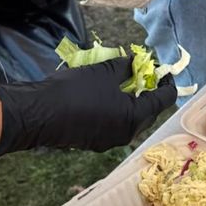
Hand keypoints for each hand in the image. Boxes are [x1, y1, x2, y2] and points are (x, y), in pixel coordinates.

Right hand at [0, 58, 176, 156]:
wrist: (38, 114)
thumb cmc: (76, 91)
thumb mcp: (104, 72)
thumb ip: (125, 67)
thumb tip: (135, 63)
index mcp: (135, 117)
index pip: (163, 100)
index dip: (167, 83)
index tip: (164, 71)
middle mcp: (127, 134)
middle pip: (149, 113)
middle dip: (149, 94)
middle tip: (145, 76)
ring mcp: (110, 141)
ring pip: (131, 121)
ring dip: (133, 103)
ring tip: (127, 85)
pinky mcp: (95, 142)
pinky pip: (115, 125)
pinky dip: (118, 112)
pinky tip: (108, 98)